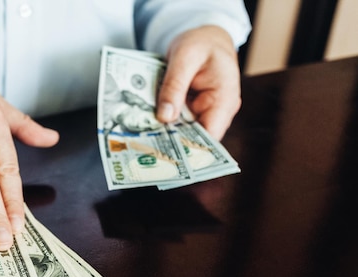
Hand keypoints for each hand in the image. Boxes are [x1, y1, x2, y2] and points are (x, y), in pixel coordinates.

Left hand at [155, 25, 241, 139]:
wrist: (207, 36)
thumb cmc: (202, 43)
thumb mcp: (185, 56)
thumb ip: (175, 85)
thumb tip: (164, 117)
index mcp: (225, 100)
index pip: (210, 136)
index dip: (188, 146)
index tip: (163, 149)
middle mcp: (219, 111)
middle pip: (196, 137)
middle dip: (171, 141)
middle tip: (144, 144)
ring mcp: (206, 112)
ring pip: (185, 131)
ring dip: (166, 132)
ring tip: (142, 136)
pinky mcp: (194, 111)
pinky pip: (179, 122)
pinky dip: (165, 122)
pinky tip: (147, 124)